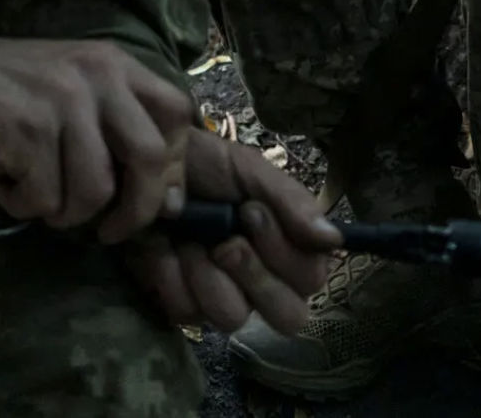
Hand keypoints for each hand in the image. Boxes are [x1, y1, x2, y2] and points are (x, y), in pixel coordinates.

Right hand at [0, 21, 192, 242]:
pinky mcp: (27, 133)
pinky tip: (3, 178)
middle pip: (151, 157)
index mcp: (114, 63)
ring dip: (64, 211)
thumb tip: (168, 197)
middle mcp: (97, 77)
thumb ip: (117, 126)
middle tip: (109, 230)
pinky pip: (44, 200)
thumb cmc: (6, 89)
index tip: (157, 198)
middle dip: (137, 209)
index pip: (178, 112)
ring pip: (95, 192)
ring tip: (35, 190)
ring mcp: (62, 103)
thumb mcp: (73, 87)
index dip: (174, 165)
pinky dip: (21, 204)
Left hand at [123, 130, 340, 333]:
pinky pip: (188, 313)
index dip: (284, 255)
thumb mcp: (249, 170)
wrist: (146, 163)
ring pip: (233, 317)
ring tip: (187, 239)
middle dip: (254, 276)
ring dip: (208, 275)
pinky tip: (161, 247)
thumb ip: (291, 202)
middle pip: (287, 316)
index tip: (251, 212)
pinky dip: (172, 275)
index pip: (311, 279)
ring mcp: (222, 295)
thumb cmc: (204, 164)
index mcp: (286, 247)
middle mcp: (261, 279)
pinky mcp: (183, 302)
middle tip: (225, 242)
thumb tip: (334, 239)